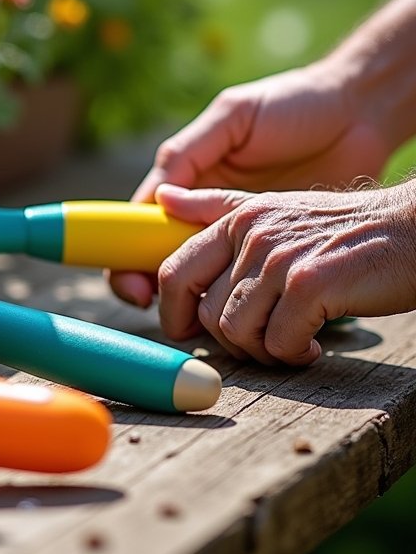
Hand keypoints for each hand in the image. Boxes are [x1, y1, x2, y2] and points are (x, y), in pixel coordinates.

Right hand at [109, 61, 391, 307]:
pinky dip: (240, 300)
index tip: (135, 283)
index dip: (127, 254)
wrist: (358, 113)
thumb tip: (158, 194)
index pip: (143, 221)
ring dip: (197, 303)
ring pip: (205, 276)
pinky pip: (250, 279)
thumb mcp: (236, 116)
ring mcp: (243, 230)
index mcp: (192, 175)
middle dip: (156, 289)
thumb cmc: (294, 103)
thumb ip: (192, 149)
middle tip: (166, 314)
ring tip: (203, 322)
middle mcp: (210, 207)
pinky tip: (243, 314)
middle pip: (166, 255)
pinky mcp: (279, 245)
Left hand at [151, 179, 415, 364]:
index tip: (192, 334)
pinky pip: (278, 343)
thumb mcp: (274, 208)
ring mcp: (278, 258)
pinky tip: (314, 346)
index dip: (172, 313)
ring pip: (237, 332)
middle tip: (265, 340)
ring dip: (265, 350)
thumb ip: (216, 206)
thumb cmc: (342, 229)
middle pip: (206, 313)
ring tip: (294, 340)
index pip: (173, 272)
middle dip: (232, 341)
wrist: (408, 231)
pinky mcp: (309, 284)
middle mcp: (251, 234)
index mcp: (236, 219)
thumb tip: (163, 198)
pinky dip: (295, 355)